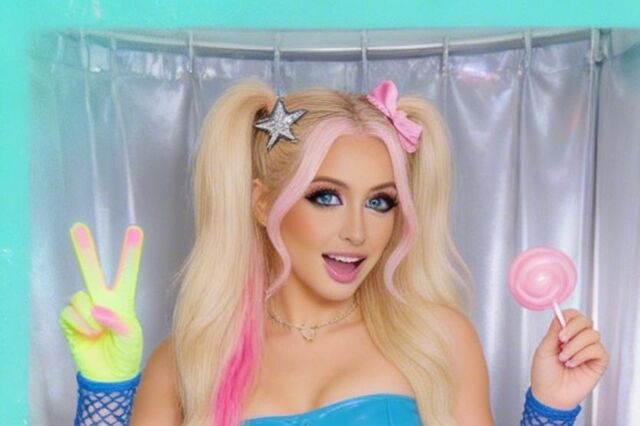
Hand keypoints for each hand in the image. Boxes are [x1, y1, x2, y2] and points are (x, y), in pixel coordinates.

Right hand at [58, 222, 143, 381]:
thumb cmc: (126, 354)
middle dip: (84, 250)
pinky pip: (71, 314)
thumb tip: (99, 311)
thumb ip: (120, 323)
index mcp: (123, 300)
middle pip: (92, 271)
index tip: (135, 230)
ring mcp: (85, 310)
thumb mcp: (132, 338)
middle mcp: (102, 300)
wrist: (109, 375)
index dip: (131, 252)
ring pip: (80, 297)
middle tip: (77, 227)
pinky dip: (81, 325)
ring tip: (99, 331)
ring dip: (90, 315)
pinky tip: (90, 335)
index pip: (127, 272)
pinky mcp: (71, 321)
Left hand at [530, 308, 608, 408]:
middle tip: (561, 341)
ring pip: (592, 334)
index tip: (559, 329)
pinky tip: (573, 364)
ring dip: (575, 346)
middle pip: (586, 320)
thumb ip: (554, 331)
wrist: (549, 394)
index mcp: (565, 334)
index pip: (573, 316)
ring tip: (564, 359)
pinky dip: (583, 355)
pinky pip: (597, 349)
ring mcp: (590, 350)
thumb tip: (561, 315)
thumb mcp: (544, 348)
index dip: (569, 318)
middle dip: (572, 328)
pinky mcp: (599, 362)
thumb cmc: (544, 373)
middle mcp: (578, 340)